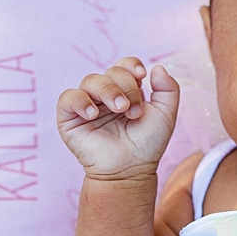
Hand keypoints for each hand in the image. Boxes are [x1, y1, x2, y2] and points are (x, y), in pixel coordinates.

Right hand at [56, 56, 179, 177]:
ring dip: (107, 91)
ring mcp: (87, 104)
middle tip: (134, 111)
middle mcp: (105, 95)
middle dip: (126, 87)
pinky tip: (93, 114)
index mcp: (126, 90)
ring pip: (91, 80)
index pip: (124, 66)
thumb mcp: (165, 115)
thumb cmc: (147, 145)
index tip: (141, 76)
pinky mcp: (69, 118)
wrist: (130, 170)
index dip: (131, 65)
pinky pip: (68, 97)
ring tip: (119, 109)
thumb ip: (168, 89)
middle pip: (111, 72)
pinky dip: (80, 101)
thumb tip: (156, 67)